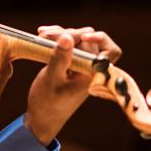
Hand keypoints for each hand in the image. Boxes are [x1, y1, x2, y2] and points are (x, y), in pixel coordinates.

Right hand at [24, 26, 121, 144]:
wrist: (41, 117)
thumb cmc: (48, 103)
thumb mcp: (51, 79)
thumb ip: (60, 58)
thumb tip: (67, 37)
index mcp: (92, 73)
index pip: (109, 51)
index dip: (101, 39)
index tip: (84, 36)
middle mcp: (89, 68)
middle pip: (88, 40)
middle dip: (69, 34)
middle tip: (48, 36)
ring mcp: (79, 65)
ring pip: (77, 39)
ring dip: (61, 34)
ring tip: (42, 34)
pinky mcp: (69, 63)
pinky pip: (67, 45)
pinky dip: (57, 38)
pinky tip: (42, 35)